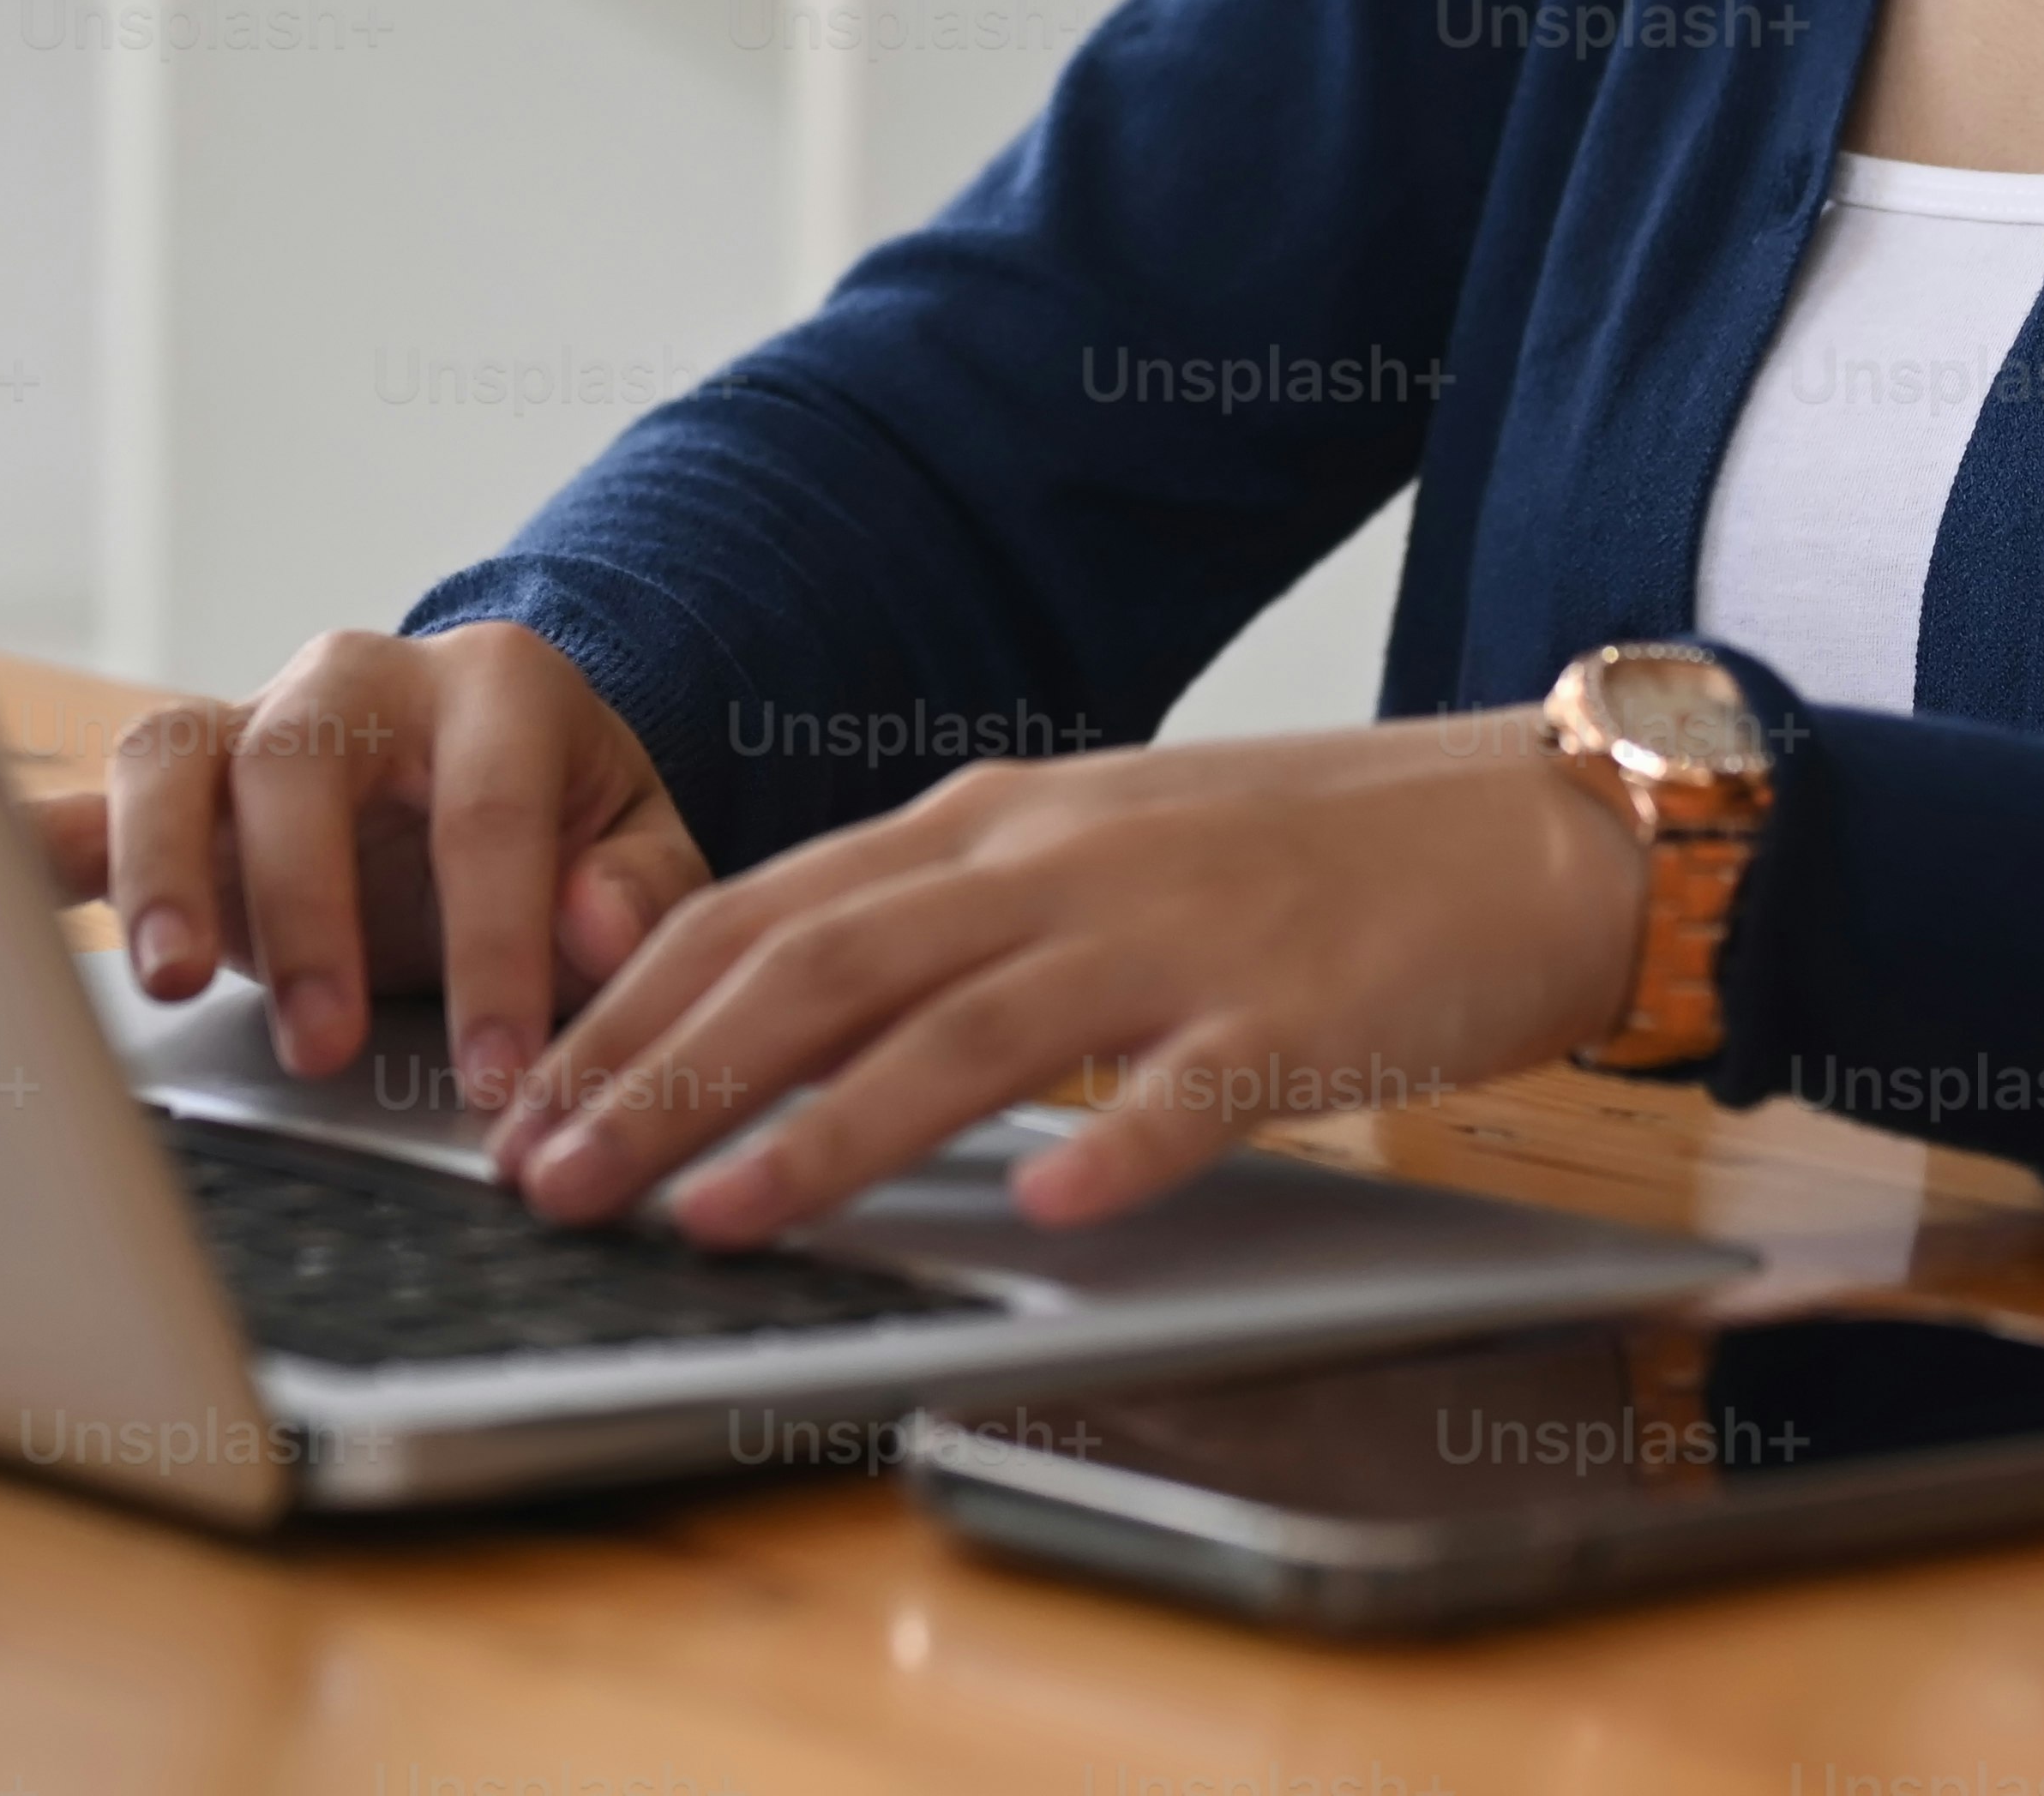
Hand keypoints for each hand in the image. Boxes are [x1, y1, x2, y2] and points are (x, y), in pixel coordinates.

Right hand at [28, 623, 713, 1110]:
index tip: (497, 1077)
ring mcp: (245, 724)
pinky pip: (76, 803)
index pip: (491, 809)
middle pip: (306, 758)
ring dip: (161, 868)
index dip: (496, 947)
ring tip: (163, 982)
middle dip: (310, 905)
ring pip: (171, 754)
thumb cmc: (572, 831)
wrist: (493, 780)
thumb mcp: (642, 851)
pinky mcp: (171, 789)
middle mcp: (356, 679)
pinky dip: (19, 844)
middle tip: (327, 1046)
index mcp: (496, 685)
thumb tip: (596, 927)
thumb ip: (640, 893)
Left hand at [495, 714, 1647, 1238]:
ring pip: (964, 1032)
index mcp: (993, 827)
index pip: (764, 913)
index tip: (526, 1108)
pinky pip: (1193, 1087)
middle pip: (820, 968)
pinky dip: (1117, 1144)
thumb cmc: (1293, 861)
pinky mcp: (1296, 1009)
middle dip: (666, 1080)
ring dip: (823, 1132)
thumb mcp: (1085, 860)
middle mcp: (1056, 865)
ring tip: (715, 1220)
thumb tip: (774, 1011)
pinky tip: (1053, 1211)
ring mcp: (1174, 934)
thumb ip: (945, 924)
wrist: (1517, 823)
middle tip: (551, 1183)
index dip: (633, 1013)